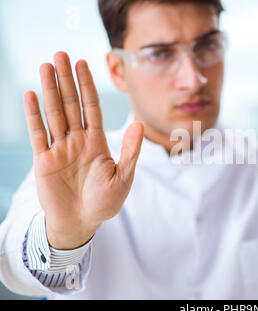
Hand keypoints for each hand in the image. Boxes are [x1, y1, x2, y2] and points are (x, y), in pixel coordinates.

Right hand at [24, 52, 143, 248]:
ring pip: (54, 113)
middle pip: (71, 104)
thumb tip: (139, 124)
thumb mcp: (124, 177)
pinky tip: (31, 95)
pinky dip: (34, 115)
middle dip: (66, 80)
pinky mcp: (43, 160)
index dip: (88, 85)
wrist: (82, 222)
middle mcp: (77, 140)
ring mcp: (60, 148)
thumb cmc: (105, 202)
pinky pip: (38, 133)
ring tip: (46, 66)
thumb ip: (130, 151)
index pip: (92, 107)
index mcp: (97, 142)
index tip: (84, 63)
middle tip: (61, 54)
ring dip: (49, 90)